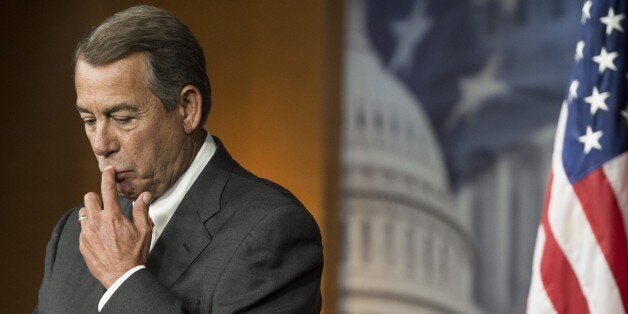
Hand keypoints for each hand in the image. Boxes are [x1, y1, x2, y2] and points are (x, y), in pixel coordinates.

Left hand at [78, 166, 152, 287]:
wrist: (121, 276)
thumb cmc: (135, 254)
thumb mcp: (144, 231)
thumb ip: (142, 210)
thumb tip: (145, 195)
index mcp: (113, 216)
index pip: (108, 189)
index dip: (107, 176)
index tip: (108, 171)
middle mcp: (97, 222)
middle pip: (89, 198)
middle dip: (97, 198)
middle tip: (106, 205)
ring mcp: (87, 233)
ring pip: (83, 213)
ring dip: (91, 213)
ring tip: (101, 221)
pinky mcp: (82, 244)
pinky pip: (82, 230)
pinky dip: (89, 229)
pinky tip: (100, 237)